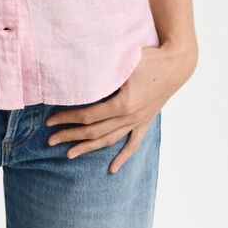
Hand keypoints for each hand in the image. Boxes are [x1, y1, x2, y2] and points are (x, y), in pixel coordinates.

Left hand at [45, 41, 197, 173]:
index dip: (68, 119)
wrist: (177, 64)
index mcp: (122, 104)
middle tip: (50, 140)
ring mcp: (138, 121)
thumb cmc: (149, 57)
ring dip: (88, 148)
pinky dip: (122, 157)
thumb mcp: (124, 59)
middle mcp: (130, 117)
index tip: (51, 121)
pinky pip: (133, 143)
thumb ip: (103, 67)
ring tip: (69, 155)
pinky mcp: (145, 121)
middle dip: (70, 136)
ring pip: (109, 140)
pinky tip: (112, 169)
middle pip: (94, 132)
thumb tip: (77, 67)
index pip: (88, 116)